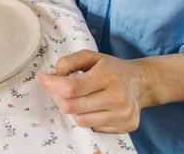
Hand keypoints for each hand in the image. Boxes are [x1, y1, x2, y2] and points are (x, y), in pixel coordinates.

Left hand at [36, 50, 150, 133]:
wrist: (142, 82)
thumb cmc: (112, 68)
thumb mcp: (92, 56)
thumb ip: (70, 61)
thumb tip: (54, 73)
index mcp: (108, 75)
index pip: (72, 87)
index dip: (51, 84)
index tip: (41, 78)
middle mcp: (117, 97)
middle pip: (72, 106)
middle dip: (57, 97)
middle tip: (55, 88)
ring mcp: (122, 115)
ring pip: (80, 120)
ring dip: (71, 108)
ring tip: (77, 97)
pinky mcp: (125, 127)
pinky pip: (93, 127)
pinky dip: (86, 117)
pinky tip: (92, 106)